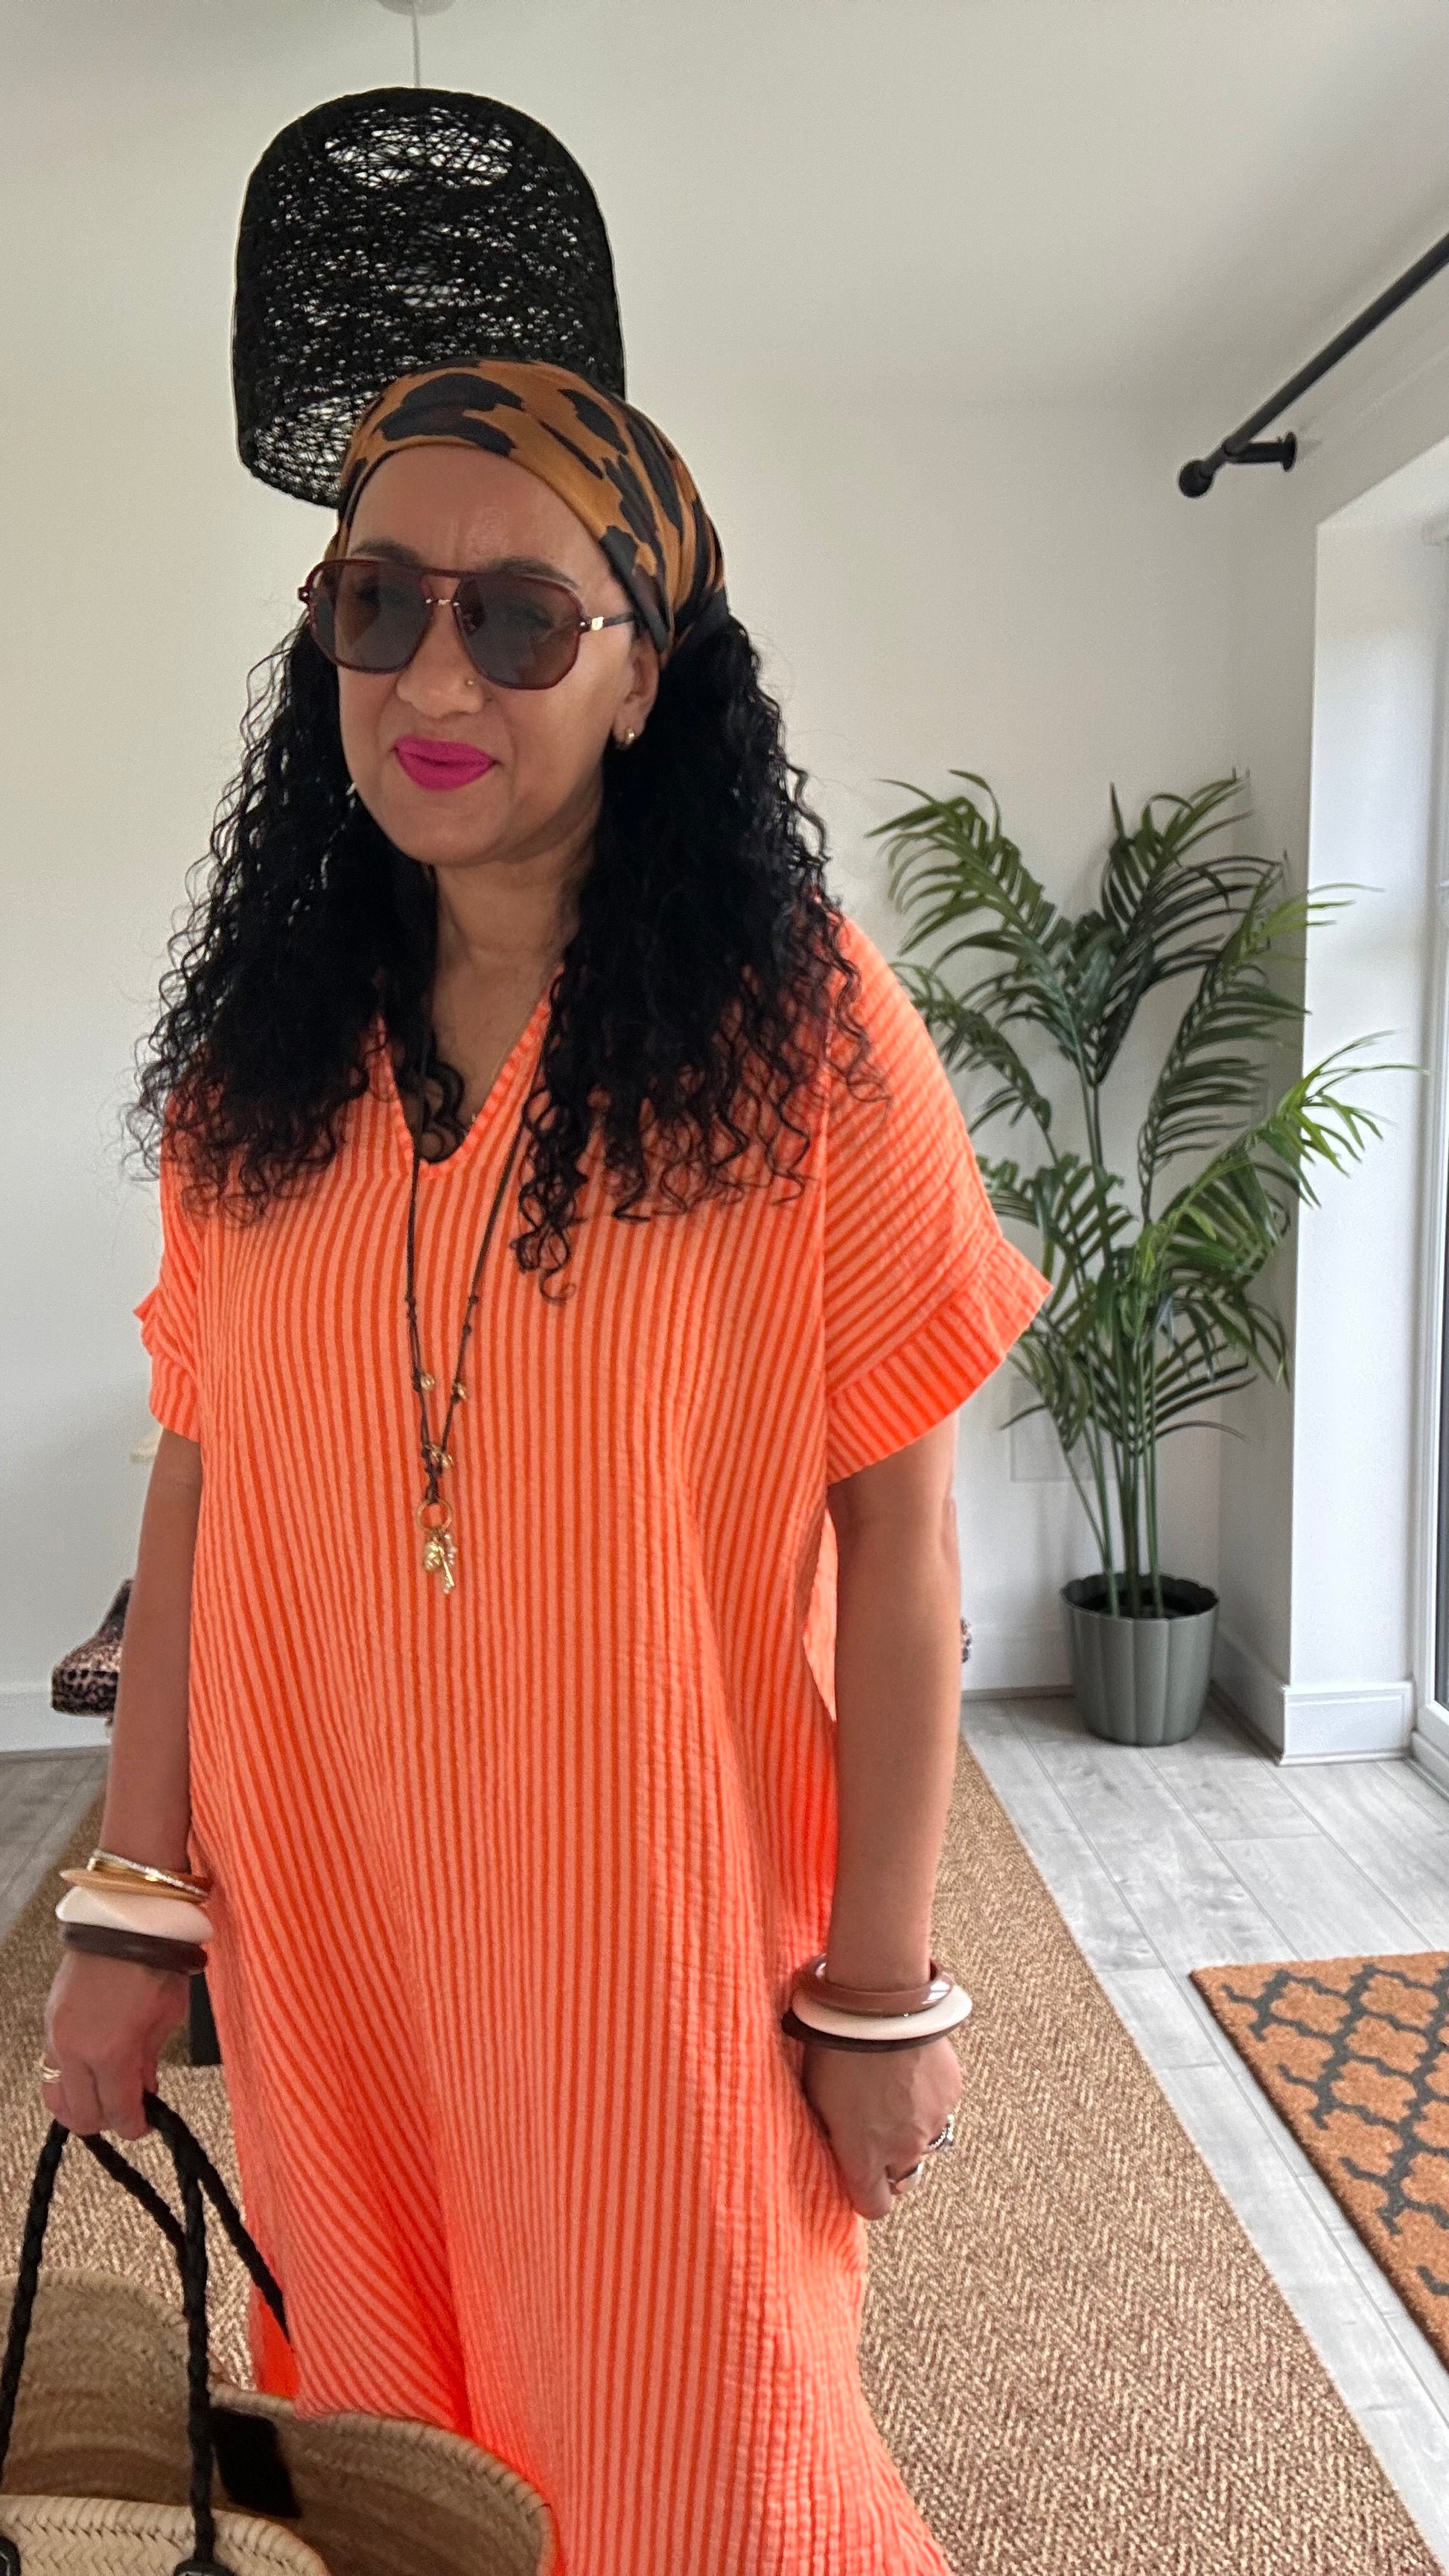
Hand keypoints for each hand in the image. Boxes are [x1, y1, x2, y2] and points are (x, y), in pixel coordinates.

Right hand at [41, 1950, 191, 2139]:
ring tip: (105, 2098)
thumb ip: (150, 2062)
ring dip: (80, 2106)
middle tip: (128, 2110)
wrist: (124, 1919)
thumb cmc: (156, 1962)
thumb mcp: (166, 2017)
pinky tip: (90, 2072)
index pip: (117, 2111)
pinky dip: (69, 2080)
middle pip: (82, 2114)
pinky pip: (51, 2067)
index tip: (145, 2124)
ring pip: (56, 2097)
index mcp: (111, 2051)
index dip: (134, 2126)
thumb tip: (144, 2091)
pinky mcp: (49, 2022)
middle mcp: (76, 2050)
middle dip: (108, 2120)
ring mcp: (57, 2036)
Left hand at [801, 2032, 960, 2220]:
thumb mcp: (816, 2098)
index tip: (858, 2178)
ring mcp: (932, 2122)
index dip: (867, 2195)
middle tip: (874, 2129)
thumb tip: (837, 2145)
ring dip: (909, 2127)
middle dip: (889, 2162)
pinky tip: (909, 2070)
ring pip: (922, 2141)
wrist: (879, 2004)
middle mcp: (903, 2149)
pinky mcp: (951, 2094)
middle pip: (902, 2177)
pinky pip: (938, 2109)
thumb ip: (832, 2134)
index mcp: (864, 2157)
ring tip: (891, 2091)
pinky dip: (925, 2099)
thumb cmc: (835, 2050)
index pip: (874, 2208)